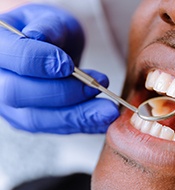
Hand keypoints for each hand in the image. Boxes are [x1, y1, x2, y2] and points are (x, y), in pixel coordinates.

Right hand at [0, 4, 118, 133]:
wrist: (51, 51)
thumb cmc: (50, 32)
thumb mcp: (51, 20)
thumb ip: (47, 27)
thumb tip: (39, 37)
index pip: (12, 59)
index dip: (40, 62)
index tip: (68, 65)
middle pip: (19, 95)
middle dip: (63, 93)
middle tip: (97, 87)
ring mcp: (11, 106)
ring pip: (38, 119)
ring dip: (77, 117)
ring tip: (108, 111)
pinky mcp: (30, 120)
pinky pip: (54, 128)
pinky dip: (82, 125)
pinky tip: (102, 121)